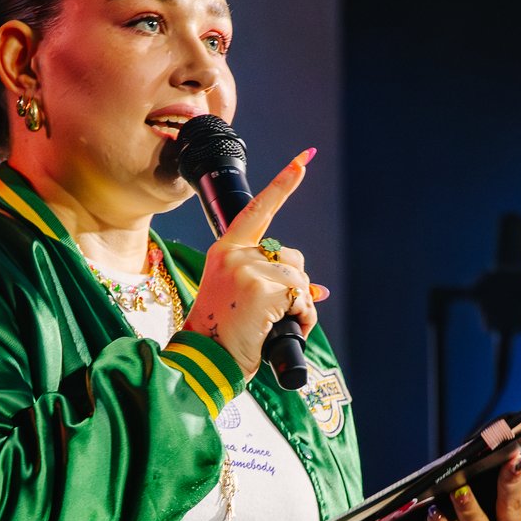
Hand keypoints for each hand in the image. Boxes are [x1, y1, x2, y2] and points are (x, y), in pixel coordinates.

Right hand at [178, 149, 329, 380]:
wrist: (204, 361)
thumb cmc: (221, 335)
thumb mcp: (241, 300)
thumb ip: (270, 284)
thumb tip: (316, 291)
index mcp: (225, 251)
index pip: (258, 210)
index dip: (282, 185)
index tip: (303, 159)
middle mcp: (234, 254)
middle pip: (291, 256)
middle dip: (295, 286)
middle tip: (272, 314)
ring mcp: (247, 269)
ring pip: (299, 278)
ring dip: (298, 306)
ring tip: (273, 326)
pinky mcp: (261, 288)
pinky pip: (301, 297)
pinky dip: (302, 318)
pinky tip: (279, 331)